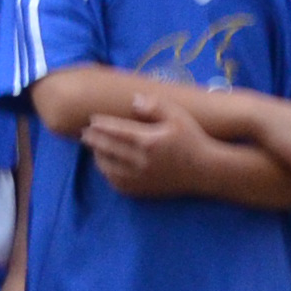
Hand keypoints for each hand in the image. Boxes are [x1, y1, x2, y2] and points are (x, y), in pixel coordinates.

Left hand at [84, 90, 209, 197]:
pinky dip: (107, 173)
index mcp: (148, 141)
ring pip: (108, 168)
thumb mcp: (178, 116)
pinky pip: (116, 183)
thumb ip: (155, 106)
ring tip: (94, 147)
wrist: (205, 171)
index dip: (101, 125)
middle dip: (93, 139)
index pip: (116, 131)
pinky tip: (106, 165)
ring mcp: (140, 178)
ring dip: (98, 156)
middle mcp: (141, 162)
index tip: (92, 120)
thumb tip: (133, 100)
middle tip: (84, 132)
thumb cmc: (192, 139)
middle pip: (108, 149)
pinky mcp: (142, 190)